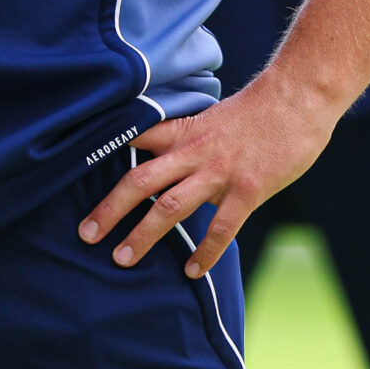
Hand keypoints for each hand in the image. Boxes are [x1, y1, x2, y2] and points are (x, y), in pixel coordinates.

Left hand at [76, 79, 333, 277]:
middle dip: (110, 209)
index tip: (73, 178)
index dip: (103, 159)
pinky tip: (192, 270)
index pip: (134, 143)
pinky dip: (205, 252)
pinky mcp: (248, 189)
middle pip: (140, 181)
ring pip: (170, 207)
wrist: (296, 98)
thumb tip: (167, 160)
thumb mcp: (212, 117)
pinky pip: (221, 228)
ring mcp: (219, 172)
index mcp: (183, 131)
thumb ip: (188, 140)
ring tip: (122, 259)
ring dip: (143, 234)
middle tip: (86, 234)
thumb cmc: (257, 109)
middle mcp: (193, 152)